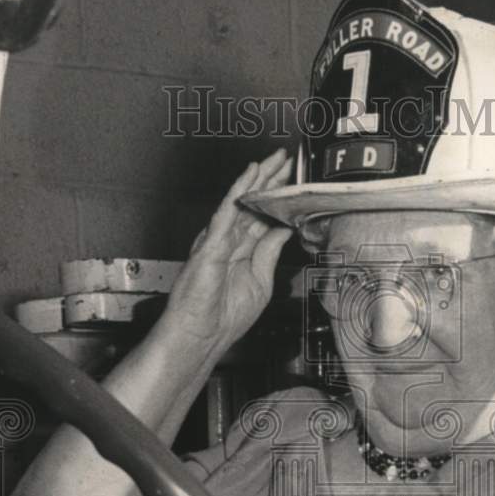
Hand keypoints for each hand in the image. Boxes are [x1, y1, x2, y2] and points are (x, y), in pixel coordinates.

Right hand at [152, 148, 292, 361]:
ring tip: (273, 160)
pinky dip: (239, 191)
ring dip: (257, 179)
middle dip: (270, 181)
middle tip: (286, 160)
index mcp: (241, 251)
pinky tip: (250, 176)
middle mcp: (229, 241)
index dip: (277, 198)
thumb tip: (286, 228)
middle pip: (253, 205)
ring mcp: (218, 241)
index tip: (292, 181)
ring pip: (241, 202)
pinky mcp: (210, 243)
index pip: (263, 217)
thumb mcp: (260, 280)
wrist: (201, 335)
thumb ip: (270, 251)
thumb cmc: (223, 316)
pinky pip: (227, 211)